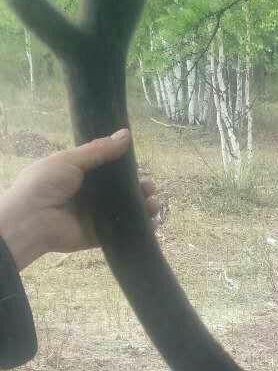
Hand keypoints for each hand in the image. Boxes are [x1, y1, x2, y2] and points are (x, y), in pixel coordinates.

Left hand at [0, 131, 159, 270]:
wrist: (32, 218)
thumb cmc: (45, 184)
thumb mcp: (71, 160)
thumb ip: (99, 150)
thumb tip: (126, 135)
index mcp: (82, 175)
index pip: (110, 171)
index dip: (126, 169)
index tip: (139, 166)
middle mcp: (91, 195)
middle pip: (122, 191)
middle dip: (140, 188)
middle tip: (149, 187)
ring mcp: (96, 216)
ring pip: (126, 211)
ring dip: (143, 206)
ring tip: (153, 203)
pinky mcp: (100, 235)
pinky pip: (123, 231)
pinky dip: (139, 228)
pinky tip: (152, 223)